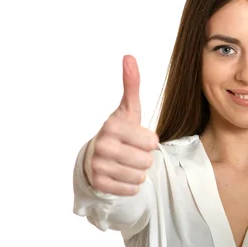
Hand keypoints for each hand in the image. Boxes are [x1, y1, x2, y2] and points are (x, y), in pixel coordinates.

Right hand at [85, 55, 158, 195]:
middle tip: (132, 153)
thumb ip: (131, 85)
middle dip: (144, 159)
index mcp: (113, 126)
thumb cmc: (119, 133)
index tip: (138, 139)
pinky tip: (120, 176)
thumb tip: (129, 56)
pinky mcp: (98, 184)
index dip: (150, 143)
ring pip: (140, 177)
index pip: (152, 142)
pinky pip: (131, 190)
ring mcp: (98, 166)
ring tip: (126, 164)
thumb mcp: (128, 110)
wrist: (95, 158)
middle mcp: (102, 145)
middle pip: (146, 161)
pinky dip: (130, 186)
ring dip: (138, 173)